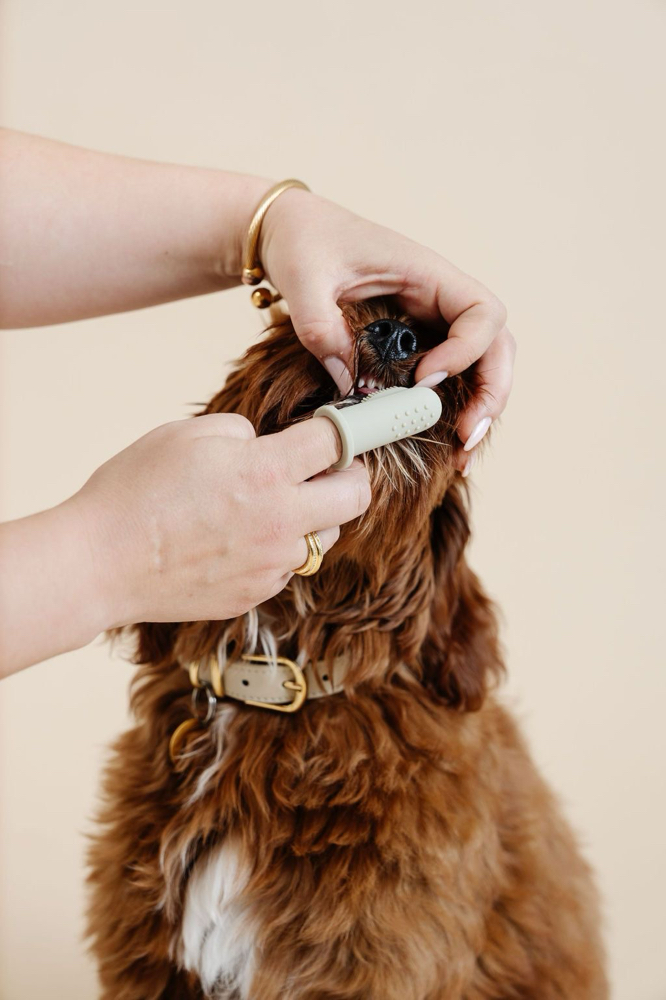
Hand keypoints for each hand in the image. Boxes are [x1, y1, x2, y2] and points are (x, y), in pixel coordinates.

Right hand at [75, 414, 369, 626]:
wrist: (101, 563)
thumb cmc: (135, 491)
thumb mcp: (186, 434)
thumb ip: (241, 432)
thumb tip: (265, 444)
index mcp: (265, 472)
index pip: (338, 442)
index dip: (348, 428)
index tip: (349, 427)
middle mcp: (281, 521)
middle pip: (356, 497)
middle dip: (352, 476)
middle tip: (332, 468)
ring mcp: (271, 564)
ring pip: (325, 536)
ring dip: (314, 517)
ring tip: (271, 506)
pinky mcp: (256, 594)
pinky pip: (287, 566)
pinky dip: (277, 549)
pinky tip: (238, 540)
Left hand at [259, 188, 514, 470]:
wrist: (291, 232)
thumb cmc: (305, 242)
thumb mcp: (304, 279)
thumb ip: (319, 325)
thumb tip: (346, 382)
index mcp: (427, 274)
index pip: (480, 313)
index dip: (464, 351)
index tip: (423, 379)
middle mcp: (440, 298)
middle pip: (496, 345)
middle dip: (491, 393)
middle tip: (465, 437)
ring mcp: (432, 321)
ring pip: (482, 365)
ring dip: (480, 409)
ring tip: (461, 455)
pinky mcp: (417, 341)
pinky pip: (451, 375)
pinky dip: (454, 409)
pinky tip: (443, 445)